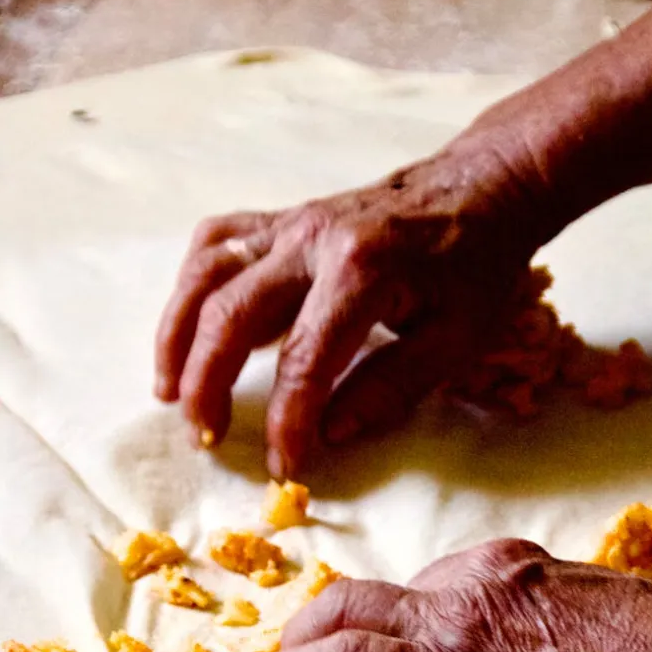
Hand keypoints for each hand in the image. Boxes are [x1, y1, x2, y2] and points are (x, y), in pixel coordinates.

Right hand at [154, 136, 543, 478]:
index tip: (283, 465)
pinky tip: (189, 325)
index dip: (287, 421)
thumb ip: (390, 388)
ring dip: (177, 335)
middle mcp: (313, 238)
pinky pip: (218, 240)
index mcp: (363, 270)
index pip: (305, 360)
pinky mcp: (284, 216)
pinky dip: (192, 284)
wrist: (483, 186)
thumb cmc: (477, 266)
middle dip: (208, 384)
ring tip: (169, 391)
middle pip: (231, 314)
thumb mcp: (456, 339)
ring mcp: (292, 221)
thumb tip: (328, 434)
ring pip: (207, 272)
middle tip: (203, 437)